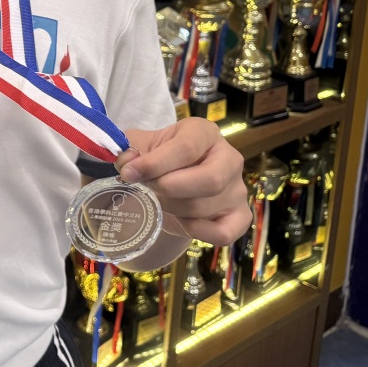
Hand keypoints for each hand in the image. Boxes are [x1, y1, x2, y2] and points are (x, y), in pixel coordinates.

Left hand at [117, 119, 249, 246]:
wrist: (175, 180)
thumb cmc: (160, 157)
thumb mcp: (142, 145)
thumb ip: (130, 149)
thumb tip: (127, 161)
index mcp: (205, 133)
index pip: (187, 148)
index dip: (155, 163)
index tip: (129, 172)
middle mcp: (229, 158)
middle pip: (210, 180)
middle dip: (169, 188)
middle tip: (149, 188)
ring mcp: (238, 189)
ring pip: (204, 207)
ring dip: (173, 208)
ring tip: (160, 200)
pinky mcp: (240, 216)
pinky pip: (222, 233)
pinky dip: (196, 231)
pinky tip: (181, 220)